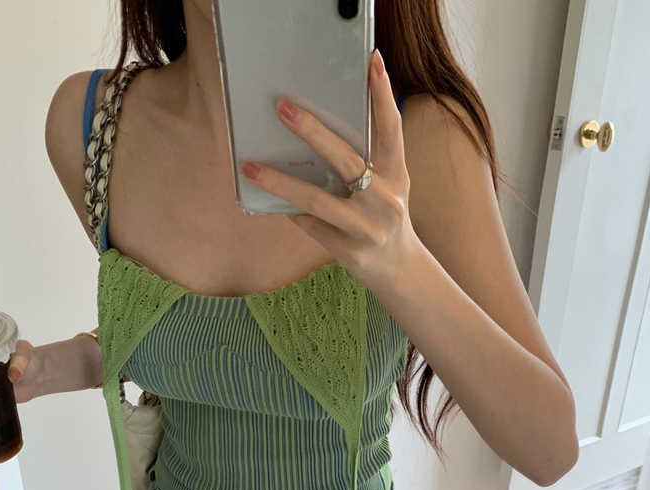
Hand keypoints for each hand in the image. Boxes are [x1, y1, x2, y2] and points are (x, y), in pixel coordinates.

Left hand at [238, 49, 417, 283]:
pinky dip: (288, 209)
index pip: (391, 129)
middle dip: (314, 132)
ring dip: (281, 182)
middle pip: (347, 159)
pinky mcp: (348, 249)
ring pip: (318, 200)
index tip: (371, 62)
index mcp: (396, 174)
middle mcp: (385, 199)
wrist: (398, 267)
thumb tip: (317, 127)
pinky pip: (310, 224)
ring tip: (251, 167)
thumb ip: (368, 158)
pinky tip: (266, 196)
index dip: (383, 95)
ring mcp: (366, 227)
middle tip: (283, 108)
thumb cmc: (385, 216)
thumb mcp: (389, 184)